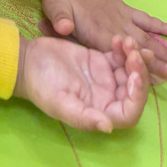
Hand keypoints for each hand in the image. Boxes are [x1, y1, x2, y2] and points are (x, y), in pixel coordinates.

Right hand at [14, 34, 148, 131]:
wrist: (28, 60)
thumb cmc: (42, 85)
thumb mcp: (60, 103)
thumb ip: (83, 117)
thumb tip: (108, 127)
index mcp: (100, 112)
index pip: (128, 113)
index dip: (137, 98)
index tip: (134, 77)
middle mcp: (106, 98)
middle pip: (134, 90)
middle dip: (139, 72)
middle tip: (134, 53)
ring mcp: (105, 79)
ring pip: (130, 71)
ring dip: (134, 58)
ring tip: (127, 42)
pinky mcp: (101, 62)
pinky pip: (120, 57)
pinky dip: (124, 48)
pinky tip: (118, 39)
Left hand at [42, 0, 166, 81]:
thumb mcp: (55, 9)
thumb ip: (59, 20)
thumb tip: (63, 27)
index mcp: (99, 32)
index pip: (124, 52)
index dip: (141, 63)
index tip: (160, 74)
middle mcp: (116, 26)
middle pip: (141, 46)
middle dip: (160, 60)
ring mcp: (123, 17)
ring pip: (148, 36)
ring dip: (165, 49)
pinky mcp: (125, 9)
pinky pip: (146, 18)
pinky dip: (161, 26)